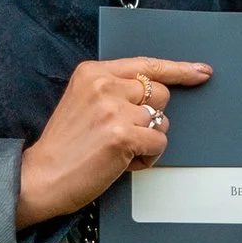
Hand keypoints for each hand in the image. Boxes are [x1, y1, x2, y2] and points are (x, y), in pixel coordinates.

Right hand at [16, 56, 212, 228]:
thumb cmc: (64, 147)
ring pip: (162, 121)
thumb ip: (114, 91)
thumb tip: (154, 95)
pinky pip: (159, 144)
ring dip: (147, 141)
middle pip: (160, 94)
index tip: (201, 71)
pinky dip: (146, 159)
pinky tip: (122, 163)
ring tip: (118, 151)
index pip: (146, 65)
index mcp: (93, 72)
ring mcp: (114, 109)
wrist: (40, 178)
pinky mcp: (123, 135)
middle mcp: (104, 85)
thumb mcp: (83, 103)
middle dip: (151, 118)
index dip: (179, 69)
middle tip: (123, 135)